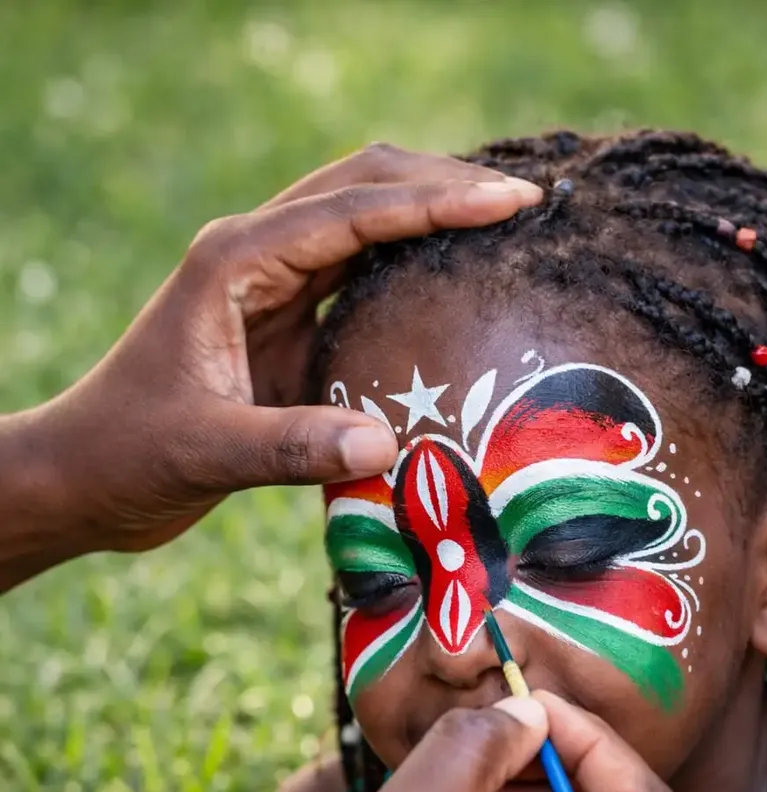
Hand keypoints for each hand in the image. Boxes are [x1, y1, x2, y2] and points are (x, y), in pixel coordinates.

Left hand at [30, 145, 541, 555]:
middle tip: (526, 202)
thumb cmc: (130, 454)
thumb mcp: (206, 452)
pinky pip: (358, 283)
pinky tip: (455, 292)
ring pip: (365, 226)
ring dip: (431, 220)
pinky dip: (409, 275)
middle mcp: (256, 258)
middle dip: (444, 186)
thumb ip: (290, 447)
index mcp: (235, 262)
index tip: (509, 202)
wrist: (88, 477)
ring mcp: (271, 288)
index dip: (435, 203)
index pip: (352, 211)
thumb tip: (388, 442)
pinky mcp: (282, 326)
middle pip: (364, 187)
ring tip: (507, 230)